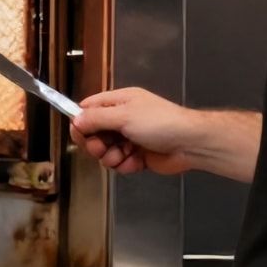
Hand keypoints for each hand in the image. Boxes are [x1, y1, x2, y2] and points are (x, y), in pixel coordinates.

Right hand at [69, 87, 197, 175]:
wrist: (190, 144)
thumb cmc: (160, 123)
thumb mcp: (124, 115)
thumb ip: (96, 118)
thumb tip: (75, 121)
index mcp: (119, 102)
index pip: (89, 109)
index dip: (81, 122)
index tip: (79, 134)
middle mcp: (122, 119)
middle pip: (94, 133)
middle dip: (95, 144)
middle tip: (101, 148)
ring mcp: (130, 138)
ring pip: (106, 151)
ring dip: (111, 157)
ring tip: (123, 155)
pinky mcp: (138, 156)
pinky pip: (120, 163)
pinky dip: (125, 164)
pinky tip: (136, 162)